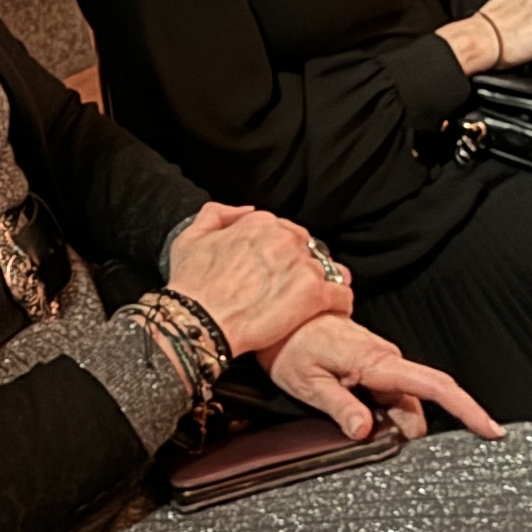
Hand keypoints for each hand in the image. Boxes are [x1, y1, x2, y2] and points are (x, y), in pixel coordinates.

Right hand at [161, 203, 350, 360]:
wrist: (198, 320)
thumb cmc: (191, 285)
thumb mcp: (190, 237)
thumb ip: (217, 214)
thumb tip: (245, 210)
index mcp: (260, 222)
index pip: (285, 231)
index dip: (281, 253)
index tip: (275, 269)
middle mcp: (284, 238)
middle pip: (308, 248)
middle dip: (301, 266)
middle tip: (289, 289)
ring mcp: (301, 265)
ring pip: (326, 270)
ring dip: (321, 284)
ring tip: (311, 304)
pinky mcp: (313, 294)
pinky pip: (341, 295)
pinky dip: (340, 303)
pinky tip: (332, 312)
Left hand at [263, 313, 505, 442]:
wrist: (278, 311)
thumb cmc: (288, 343)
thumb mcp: (306, 382)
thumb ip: (339, 407)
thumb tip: (365, 431)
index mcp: (376, 362)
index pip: (436, 387)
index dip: (469, 410)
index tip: (492, 430)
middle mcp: (385, 358)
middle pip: (419, 405)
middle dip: (407, 431)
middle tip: (368, 440)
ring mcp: (381, 359)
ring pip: (404, 401)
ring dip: (389, 421)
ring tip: (350, 420)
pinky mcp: (372, 361)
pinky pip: (391, 392)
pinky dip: (382, 410)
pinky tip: (358, 414)